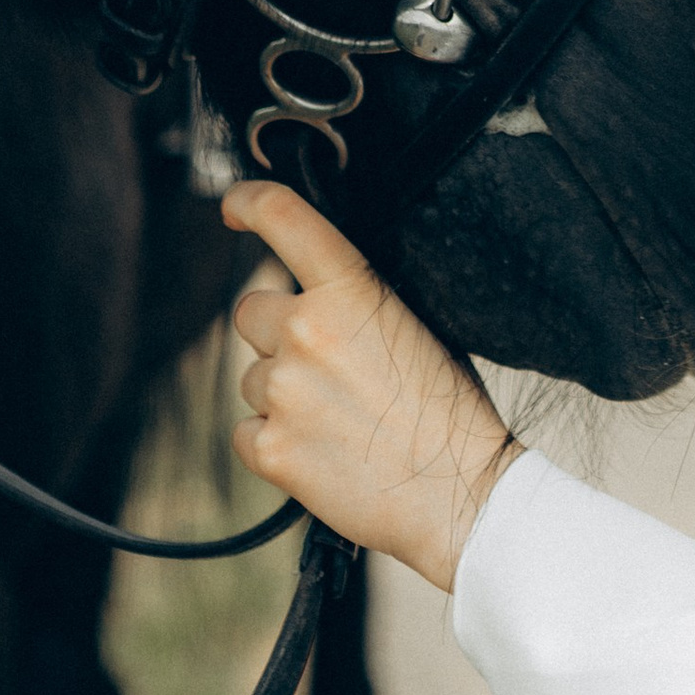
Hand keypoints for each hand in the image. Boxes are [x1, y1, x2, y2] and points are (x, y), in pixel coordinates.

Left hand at [220, 178, 520, 592]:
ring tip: (336, 419)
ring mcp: (282, 392)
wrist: (461, 493)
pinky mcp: (270, 450)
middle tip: (324, 366)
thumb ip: (358, 297)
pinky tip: (319, 451)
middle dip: (277, 332)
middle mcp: (305, 332)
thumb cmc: (451, 411)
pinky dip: (273, 441)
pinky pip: (246, 431)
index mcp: (350, 290)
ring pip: (250, 377)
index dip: (247, 201)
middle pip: (251, 311)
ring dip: (279, 391)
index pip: (283, 218)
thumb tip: (321, 289)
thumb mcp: (420, 324)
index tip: (233, 207)